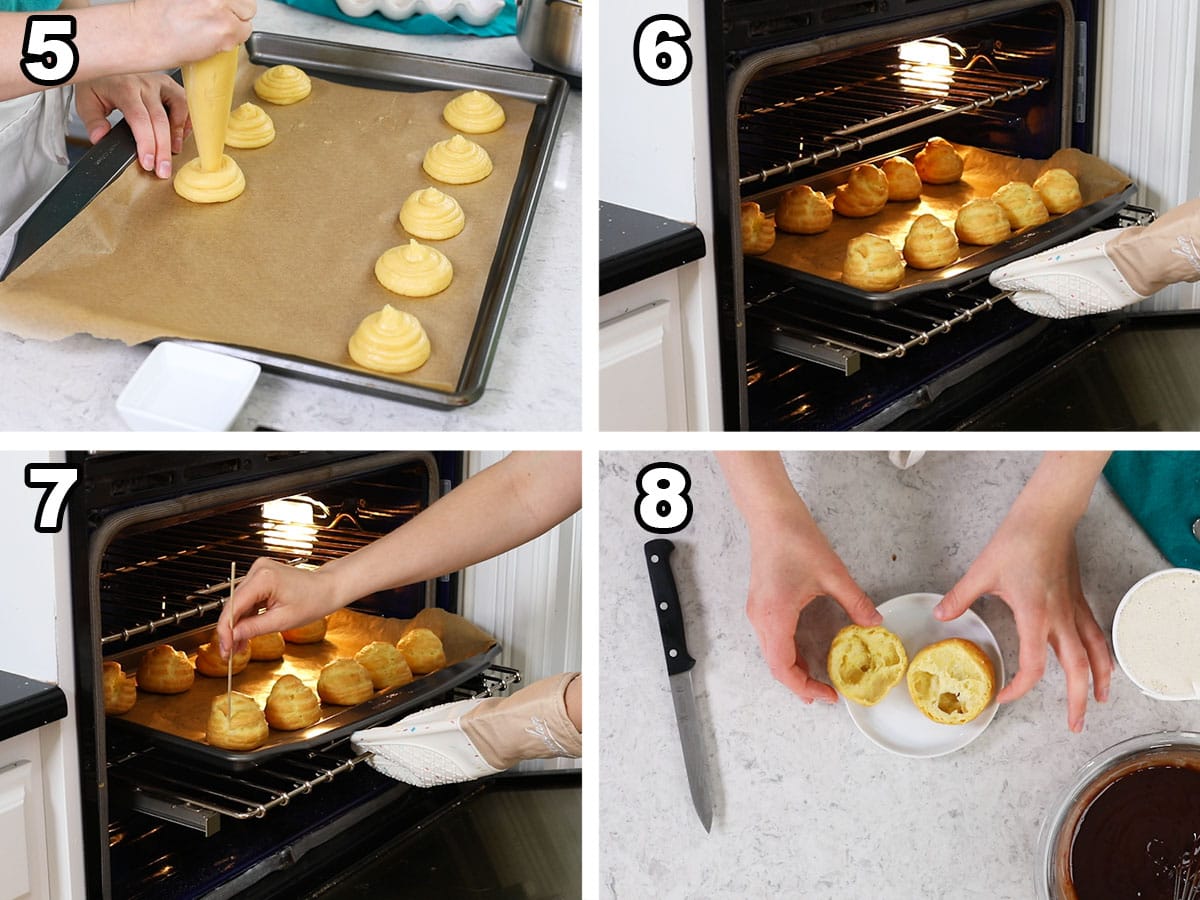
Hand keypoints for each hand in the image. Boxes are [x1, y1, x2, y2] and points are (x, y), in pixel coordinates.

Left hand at [76, 74, 188, 178]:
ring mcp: (161, 83)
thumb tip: (100, 138)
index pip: (139, 119)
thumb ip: (92, 121)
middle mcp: (146, 84)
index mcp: (124, 88)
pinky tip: (179, 134)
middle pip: (161, 120)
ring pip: (180, 108)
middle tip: (163, 171)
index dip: (146, 143)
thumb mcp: (86, 101)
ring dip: (178, 133)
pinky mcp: (170, 85)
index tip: (148, 163)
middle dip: (163, 149)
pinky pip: (186, 103)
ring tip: (175, 150)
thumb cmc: (99, 84)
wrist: (106, 60)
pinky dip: (186, 121)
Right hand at [132, 0, 256, 68]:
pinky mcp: (226, 29)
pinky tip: (212, 39)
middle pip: (247, 3)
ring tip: (211, 29)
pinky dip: (232, 40)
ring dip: (235, 26)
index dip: (231, 2)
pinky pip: (242, 35)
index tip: (223, 7)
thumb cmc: (158, 14)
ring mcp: (223, 10)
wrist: (145, 34)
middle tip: (216, 19)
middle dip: (236, 12)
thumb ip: (210, 0)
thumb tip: (225, 3)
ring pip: (247, 19)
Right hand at [216, 558, 340, 657]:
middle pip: (233, 604)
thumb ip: (253, 628)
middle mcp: (258, 570)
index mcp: (263, 577)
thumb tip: (232, 636)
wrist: (328, 589)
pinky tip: (244, 634)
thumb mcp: (282, 621)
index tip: (224, 648)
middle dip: (230, 630)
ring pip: (238, 604)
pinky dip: (246, 617)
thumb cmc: (314, 600)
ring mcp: (259, 572)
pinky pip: (247, 600)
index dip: (225, 630)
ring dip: (237, 626)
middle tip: (228, 652)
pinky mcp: (261, 578)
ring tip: (237, 647)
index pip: (233, 606)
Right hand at [744, 508, 880, 703]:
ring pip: (771, 653)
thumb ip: (854, 602)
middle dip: (799, 684)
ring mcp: (757, 612)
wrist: (771, 515)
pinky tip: (805, 654)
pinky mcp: (761, 604)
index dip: (804, 687)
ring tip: (816, 680)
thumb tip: (875, 623)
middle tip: (825, 695)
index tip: (828, 696)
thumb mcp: (833, 573)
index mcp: (775, 616)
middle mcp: (761, 619)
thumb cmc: (795, 539)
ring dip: (792, 670)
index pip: (782, 667)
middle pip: (775, 665)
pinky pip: (770, 639)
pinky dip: (786, 653)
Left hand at [935, 505, 1111, 732]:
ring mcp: (1074, 610)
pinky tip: (1099, 663)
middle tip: (1072, 725)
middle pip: (1077, 669)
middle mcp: (1060, 618)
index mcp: (1035, 616)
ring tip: (1098, 702)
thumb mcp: (982, 571)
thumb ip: (960, 597)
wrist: (1046, 518)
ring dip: (1099, 680)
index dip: (1020, 688)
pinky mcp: (1078, 600)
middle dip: (1076, 701)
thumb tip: (941, 616)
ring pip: (1096, 653)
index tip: (1003, 696)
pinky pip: (1096, 634)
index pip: (1034, 666)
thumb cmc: (1017, 542)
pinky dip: (1101, 654)